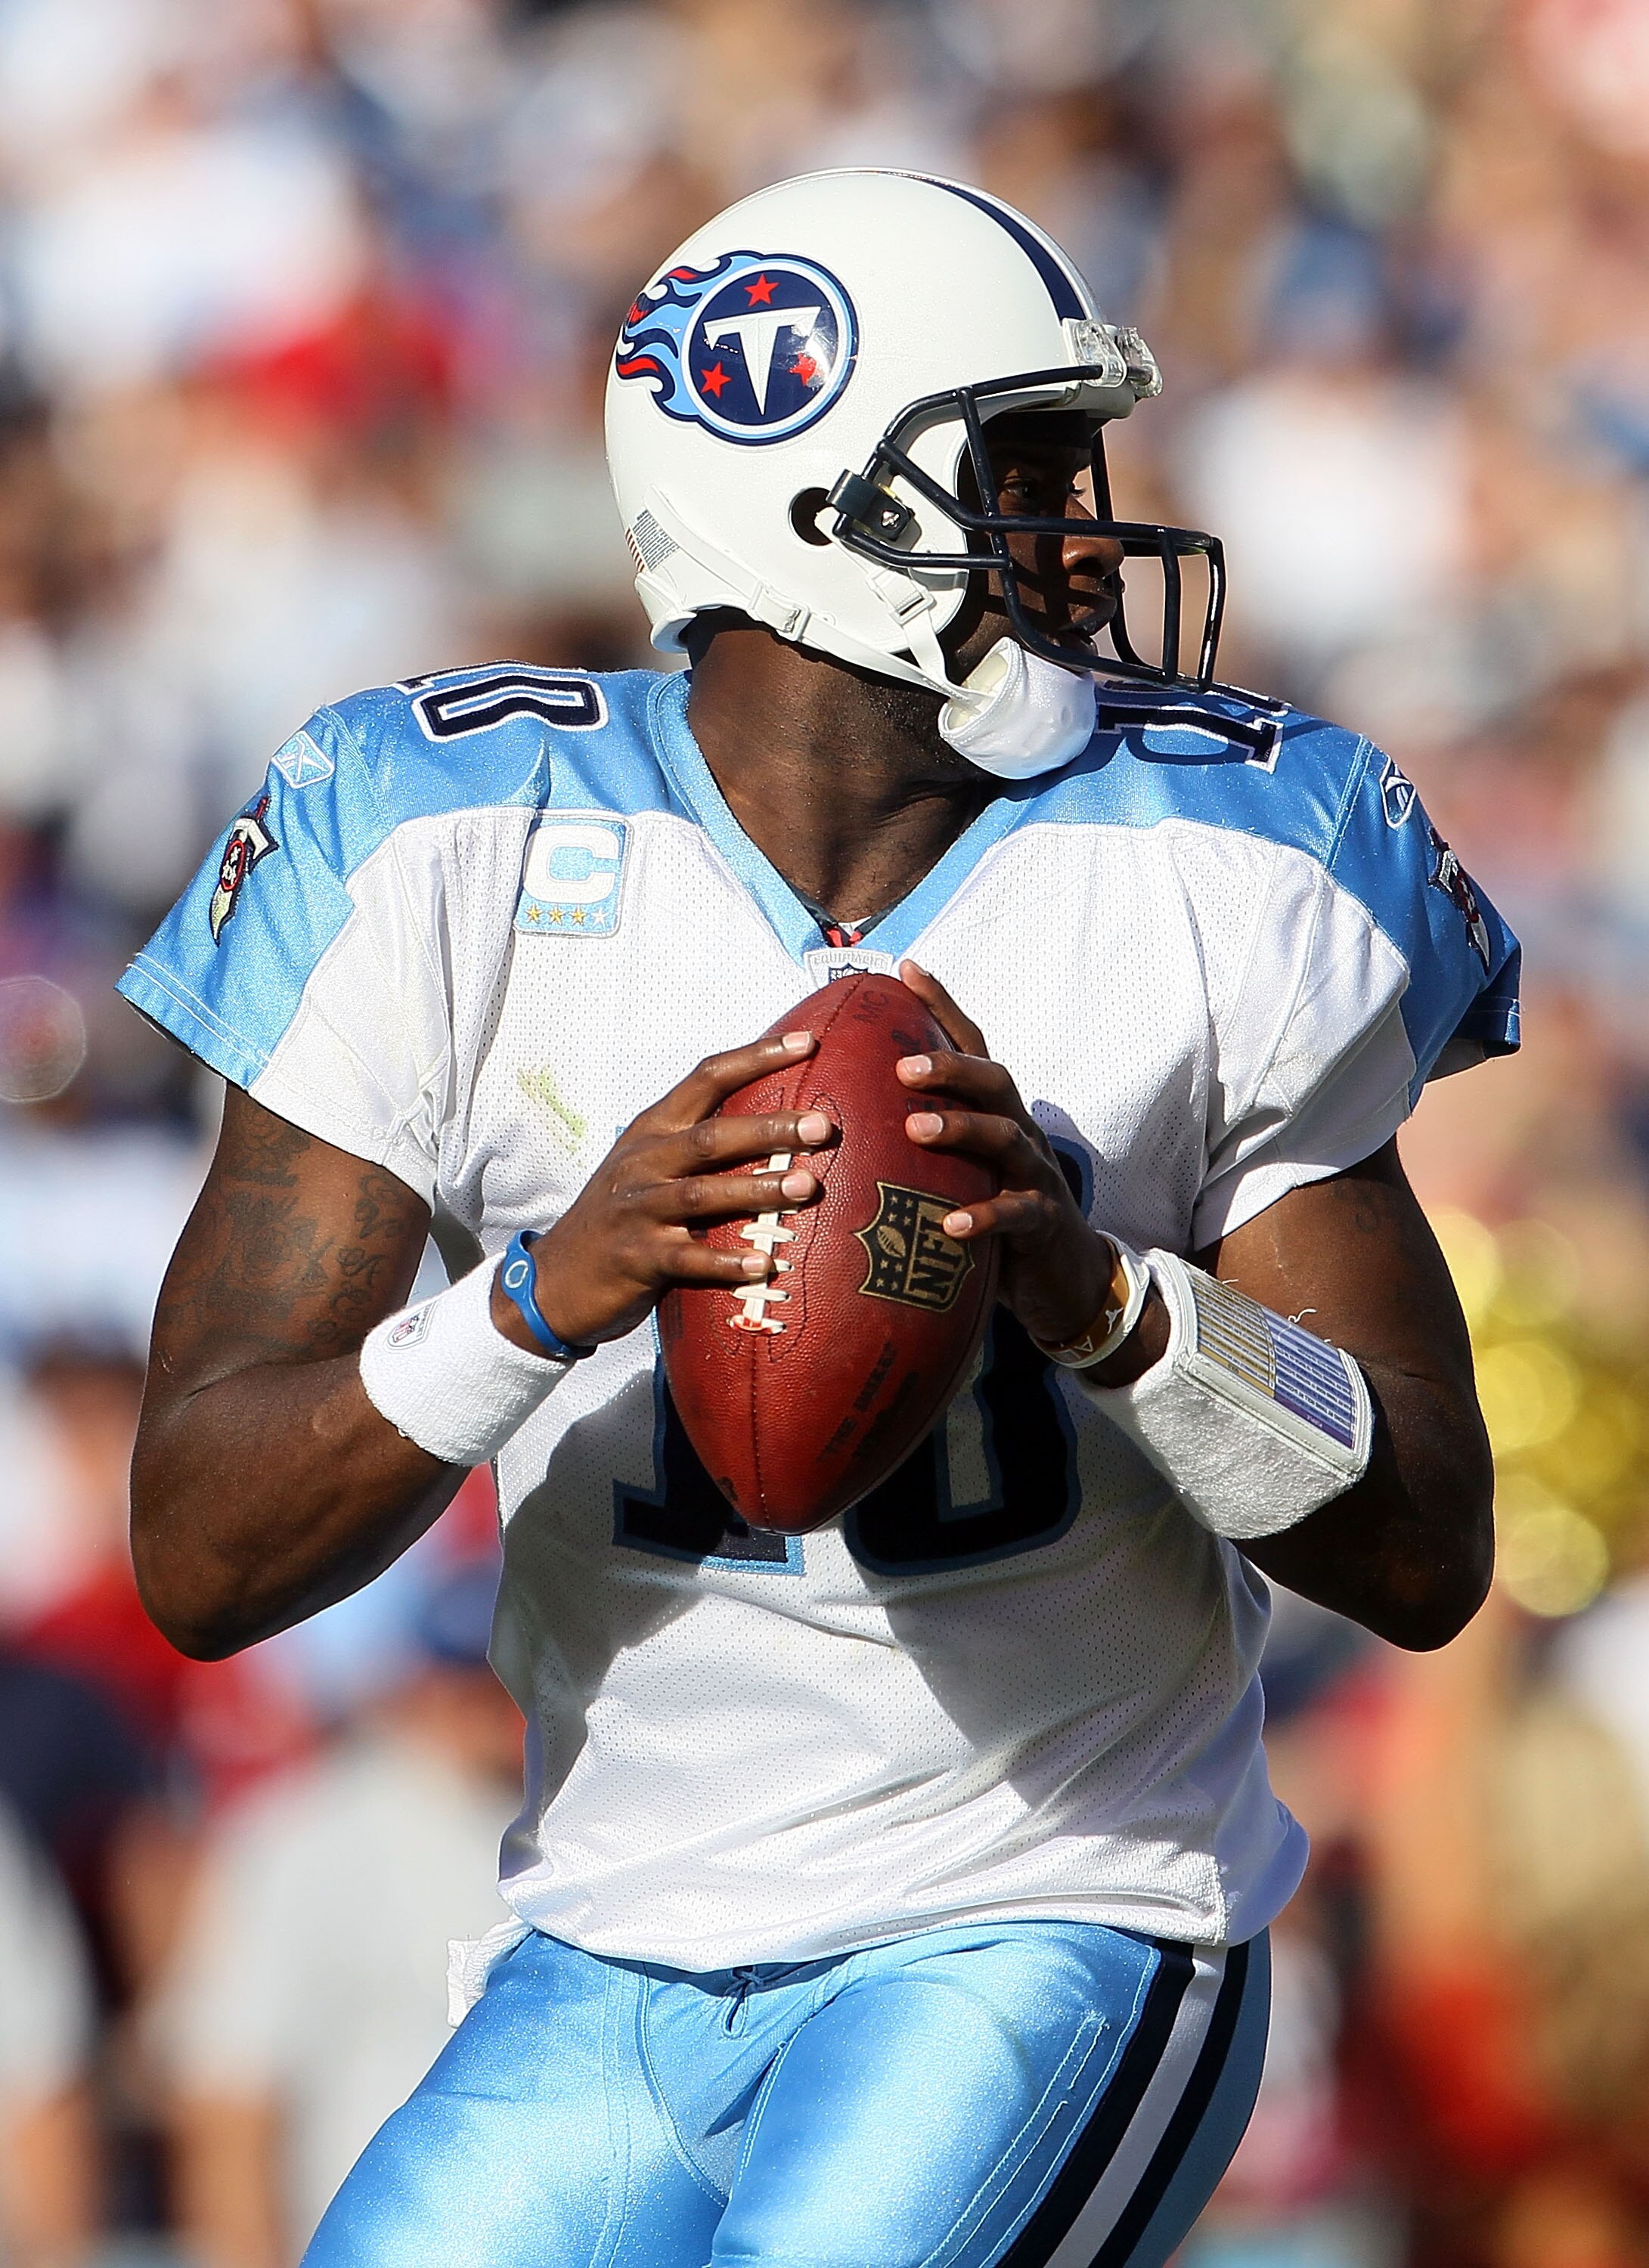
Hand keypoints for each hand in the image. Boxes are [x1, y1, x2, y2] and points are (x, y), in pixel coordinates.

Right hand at [491, 1030, 832, 1352]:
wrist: (556, 1278)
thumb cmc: (621, 1216)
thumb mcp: (648, 1165)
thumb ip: (698, 1142)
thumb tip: (777, 1120)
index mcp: (653, 1129)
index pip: (707, 1078)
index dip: (757, 1056)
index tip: (809, 1043)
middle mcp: (644, 1162)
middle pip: (712, 1135)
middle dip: (770, 1128)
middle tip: (822, 1126)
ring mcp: (638, 1210)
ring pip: (703, 1193)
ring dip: (757, 1188)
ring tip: (806, 1186)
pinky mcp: (637, 1258)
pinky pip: (687, 1259)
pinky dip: (727, 1262)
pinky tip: (765, 1263)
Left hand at [894, 961, 1164, 1379]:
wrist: (1063, 1275)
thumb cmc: (995, 1212)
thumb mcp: (961, 1169)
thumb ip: (920, 1138)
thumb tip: (844, 1113)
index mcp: (995, 1112)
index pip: (972, 1046)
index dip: (943, 1005)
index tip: (904, 970)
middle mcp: (1019, 1131)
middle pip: (994, 1081)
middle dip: (951, 1067)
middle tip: (902, 1066)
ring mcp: (1036, 1173)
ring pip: (1007, 1138)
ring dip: (962, 1129)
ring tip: (917, 1129)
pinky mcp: (1044, 1221)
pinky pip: (1017, 1213)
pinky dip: (985, 1216)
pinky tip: (950, 1225)